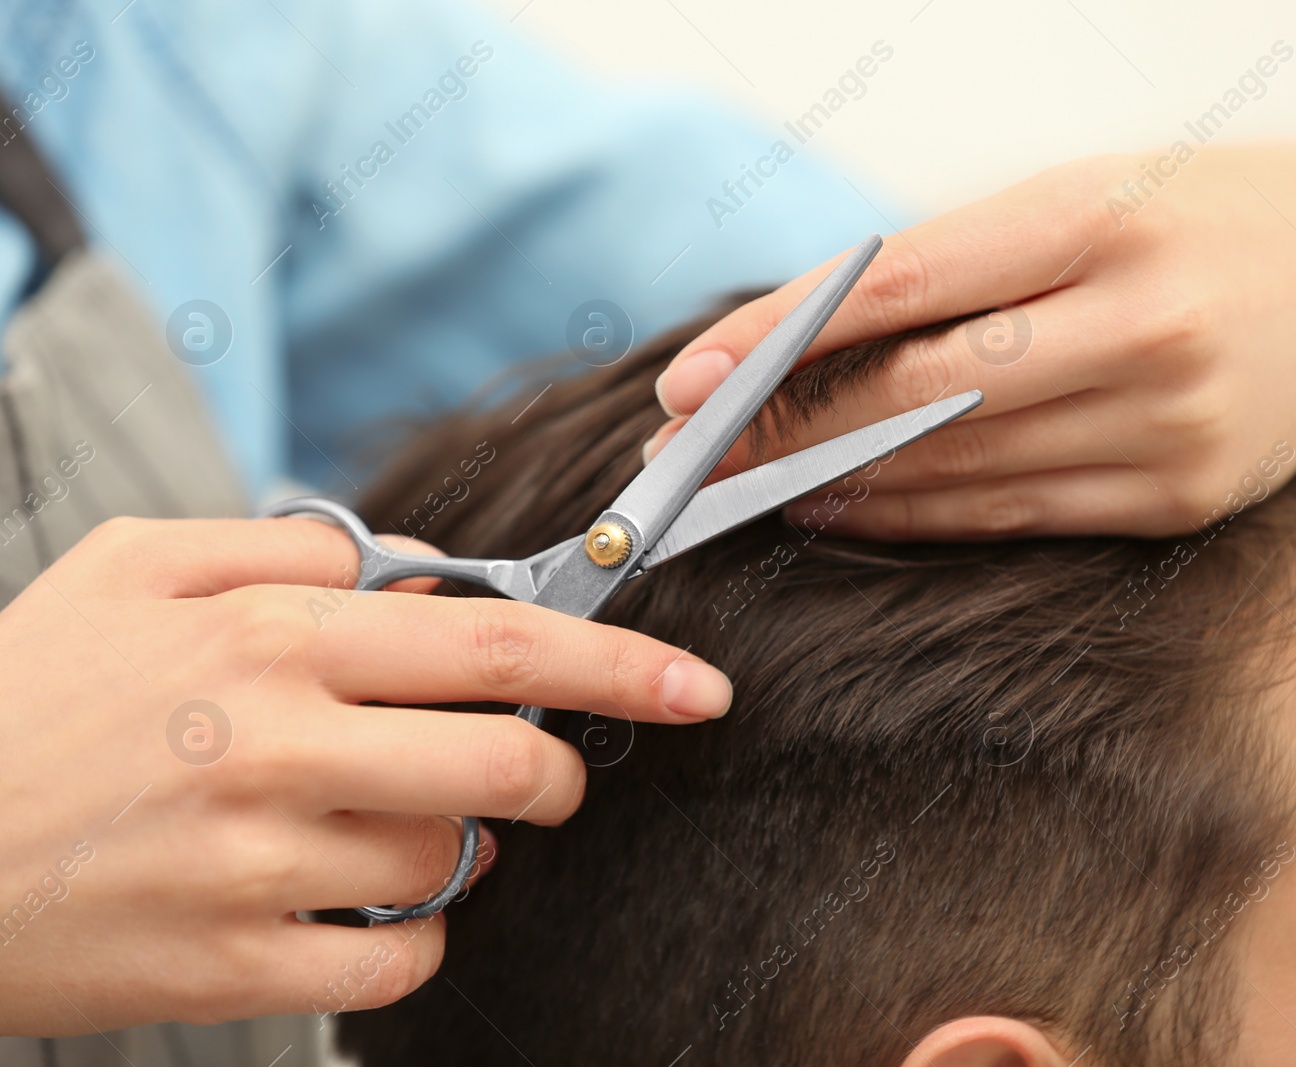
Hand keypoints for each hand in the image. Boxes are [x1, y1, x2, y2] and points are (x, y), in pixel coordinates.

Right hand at [0, 517, 730, 1033]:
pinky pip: (397, 959)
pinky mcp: (231, 966)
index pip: (500, 646)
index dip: (621, 664)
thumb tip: (411, 573)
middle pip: (507, 767)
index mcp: (272, 640)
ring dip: (459, 843)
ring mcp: (256, 867)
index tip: (700, 685)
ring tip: (383, 819)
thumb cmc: (28, 690)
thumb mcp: (137, 566)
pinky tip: (353, 898)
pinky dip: (408, 930)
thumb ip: (284, 552)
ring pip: (453, 864)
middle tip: (541, 770)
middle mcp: (279, 749)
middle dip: (557, 773)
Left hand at [649, 143, 1295, 537]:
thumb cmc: (1180, 221)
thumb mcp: (1073, 200)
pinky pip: (1013, 517)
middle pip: (920, 397)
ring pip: (957, 470)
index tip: (687, 381)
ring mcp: (1170, 424)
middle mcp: (1144, 324)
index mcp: (1102, 219)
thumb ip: (951, 269)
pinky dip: (914, 518)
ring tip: (746, 490)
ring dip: (834, 488)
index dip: (781, 341)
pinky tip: (842, 512)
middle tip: (687, 460)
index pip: (903, 286)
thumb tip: (796, 343)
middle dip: (785, 435)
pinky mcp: (1179, 498)